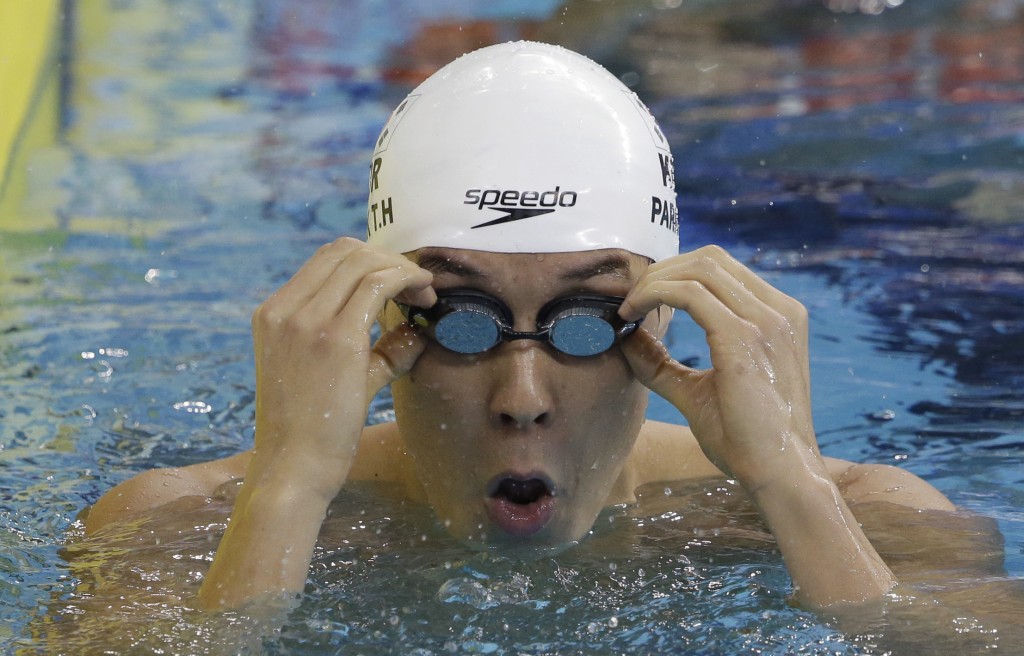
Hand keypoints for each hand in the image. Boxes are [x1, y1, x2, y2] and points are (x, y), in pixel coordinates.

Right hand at [248, 237, 434, 502]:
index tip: (402, 284)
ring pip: (362, 261)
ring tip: (426, 295)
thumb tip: (414, 332)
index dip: (372, 259)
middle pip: (344, 250)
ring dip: (402, 270)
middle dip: (389, 260)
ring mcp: (305, 321)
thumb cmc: (313, 432)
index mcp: (273, 314)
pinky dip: (406, 281)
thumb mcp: (336, 377)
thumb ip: (370, 349)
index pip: (327, 259)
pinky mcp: (334, 339)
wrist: (292, 470)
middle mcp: (284, 310)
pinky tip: (424, 299)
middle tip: (420, 288)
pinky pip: (376, 285)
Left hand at [619, 245, 819, 489]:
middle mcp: (779, 310)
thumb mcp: (696, 391)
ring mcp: (767, 320)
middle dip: (661, 271)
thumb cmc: (745, 439)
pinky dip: (655, 295)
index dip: (674, 274)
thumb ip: (662, 363)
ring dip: (654, 281)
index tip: (640, 299)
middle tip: (629, 300)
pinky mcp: (745, 337)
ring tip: (628, 308)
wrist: (779, 473)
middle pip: (709, 259)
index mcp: (778, 316)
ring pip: (699, 268)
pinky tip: (633, 316)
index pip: (721, 268)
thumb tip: (625, 339)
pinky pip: (691, 293)